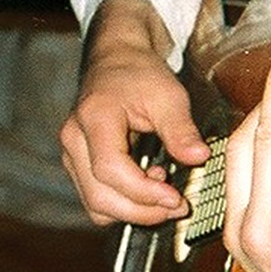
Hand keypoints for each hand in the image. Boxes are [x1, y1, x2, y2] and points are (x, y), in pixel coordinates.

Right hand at [59, 0, 207, 225]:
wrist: (117, 60)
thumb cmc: (140, 74)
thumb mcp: (168, 95)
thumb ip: (180, 129)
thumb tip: (198, 157)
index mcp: (94, 117)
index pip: (110, 169)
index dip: (143, 192)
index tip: (176, 198)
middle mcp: (74, 139)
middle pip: (99, 196)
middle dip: (141, 211)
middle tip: (177, 205)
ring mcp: (71, 154)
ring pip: (95, 205)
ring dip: (132, 211)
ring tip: (163, 192)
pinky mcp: (78, 165)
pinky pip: (96, 199)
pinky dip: (122, 205)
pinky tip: (146, 187)